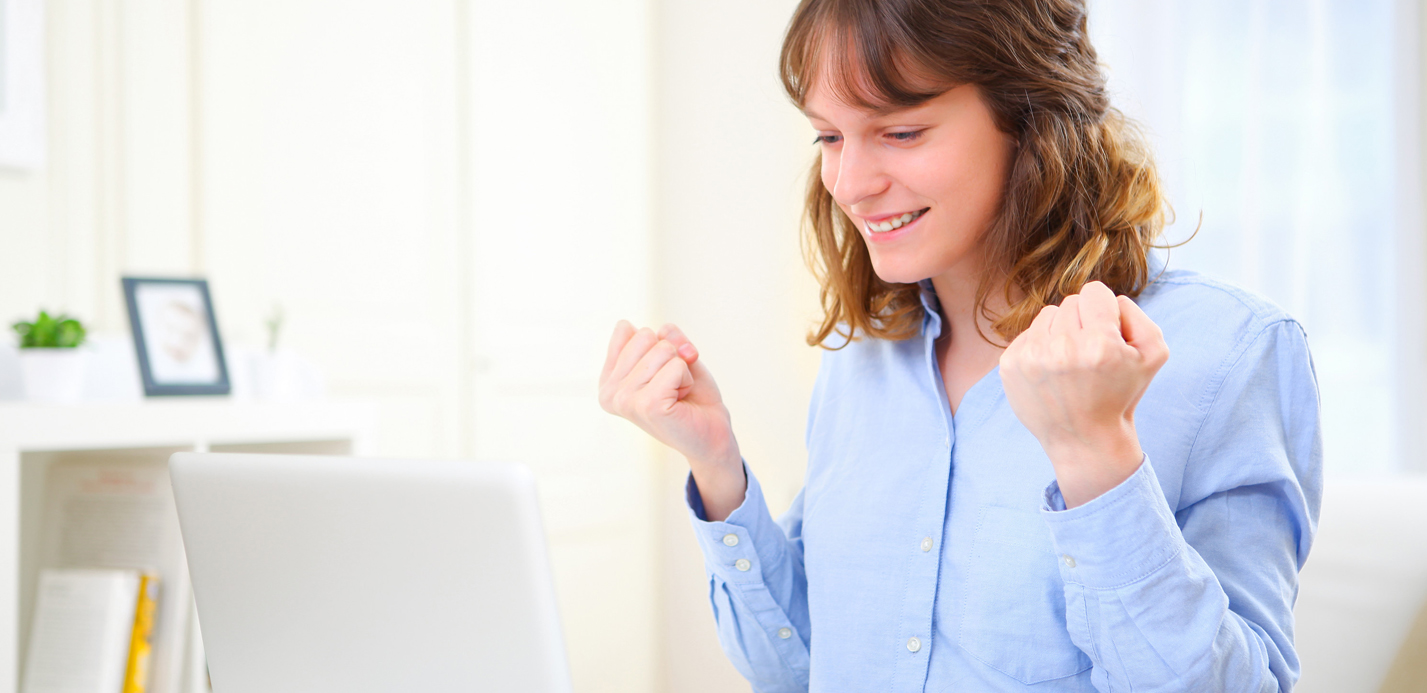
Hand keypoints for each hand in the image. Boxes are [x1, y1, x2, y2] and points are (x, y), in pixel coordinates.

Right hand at [598, 321, 745, 519]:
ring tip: (677, 393)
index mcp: (607, 380)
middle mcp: (609, 392)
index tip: (660, 370)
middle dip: (670, 355)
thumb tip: (663, 337)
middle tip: (673, 384)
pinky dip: (687, 378)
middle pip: (644, 336)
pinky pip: (676, 365)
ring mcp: (626, 401)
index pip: (625, 329)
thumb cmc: (691, 395)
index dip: (654, 343)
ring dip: (681, 368)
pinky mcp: (648, 406)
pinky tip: (681, 401)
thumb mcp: (674, 353)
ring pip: (662, 349)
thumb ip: (664, 336)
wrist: (711, 433)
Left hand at [999, 281, 1168, 507]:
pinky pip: (1027, 333)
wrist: (1084, 439)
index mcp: (1099, 343)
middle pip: (1071, 302)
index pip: (1095, 291)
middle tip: (1090, 356)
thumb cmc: (1120, 394)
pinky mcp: (1010, 365)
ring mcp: (1031, 357)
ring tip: (1070, 363)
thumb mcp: (1152, 355)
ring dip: (1061, 332)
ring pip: (1048, 314)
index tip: (1106, 334)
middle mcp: (1063, 348)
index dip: (1105, 310)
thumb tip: (1108, 298)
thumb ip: (1137, 314)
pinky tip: (1051, 372)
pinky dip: (1040, 347)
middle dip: (1084, 322)